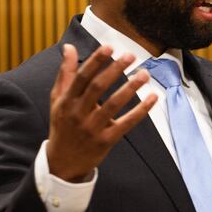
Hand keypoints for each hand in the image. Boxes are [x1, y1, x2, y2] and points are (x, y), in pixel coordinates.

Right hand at [46, 44, 156, 181]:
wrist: (62, 163)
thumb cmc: (63, 125)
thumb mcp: (58, 100)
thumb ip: (65, 73)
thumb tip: (69, 47)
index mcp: (66, 101)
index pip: (81, 77)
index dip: (95, 61)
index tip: (109, 47)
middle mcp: (78, 113)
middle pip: (98, 87)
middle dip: (115, 70)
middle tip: (131, 55)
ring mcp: (92, 128)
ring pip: (113, 104)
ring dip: (131, 88)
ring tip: (144, 74)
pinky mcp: (106, 140)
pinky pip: (126, 123)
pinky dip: (141, 110)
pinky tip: (152, 97)